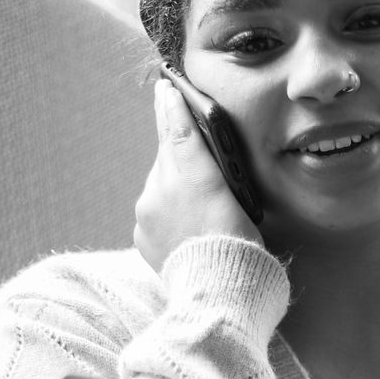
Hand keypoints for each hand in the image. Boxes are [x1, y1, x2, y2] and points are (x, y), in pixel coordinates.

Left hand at [133, 78, 262, 270]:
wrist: (219, 292)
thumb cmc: (235, 242)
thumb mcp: (225, 187)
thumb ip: (191, 141)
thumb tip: (168, 102)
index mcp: (184, 172)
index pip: (176, 130)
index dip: (172, 106)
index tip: (166, 86)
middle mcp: (158, 190)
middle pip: (168, 160)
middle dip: (180, 155)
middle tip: (195, 154)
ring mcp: (148, 217)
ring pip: (161, 188)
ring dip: (176, 189)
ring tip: (202, 207)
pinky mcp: (144, 240)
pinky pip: (154, 217)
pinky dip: (169, 217)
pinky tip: (189, 228)